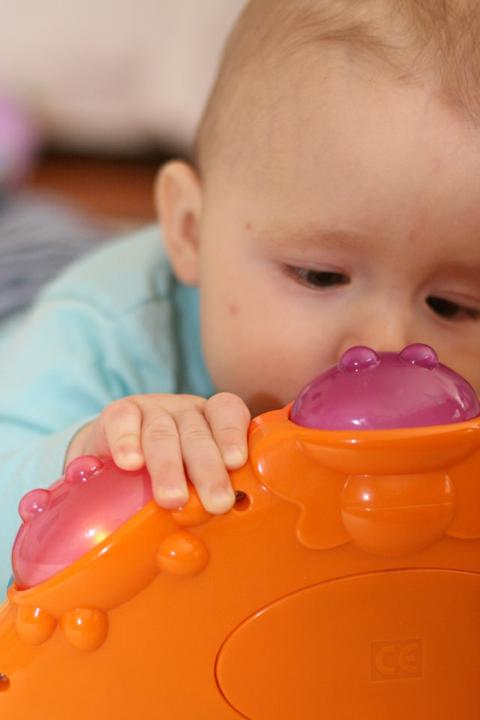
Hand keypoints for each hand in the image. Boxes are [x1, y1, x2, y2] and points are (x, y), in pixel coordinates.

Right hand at [65, 393, 250, 513]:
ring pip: (162, 433)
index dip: (233, 435)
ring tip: (173, 499)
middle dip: (208, 469)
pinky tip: (131, 463)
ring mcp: (151, 410)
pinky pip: (124, 420)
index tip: (236, 462)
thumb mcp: (187, 488)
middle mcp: (184, 413)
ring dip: (169, 467)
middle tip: (216, 503)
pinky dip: (127, 441)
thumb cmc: (159, 480)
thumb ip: (201, 506)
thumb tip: (200, 552)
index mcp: (211, 423)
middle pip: (198, 435)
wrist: (107, 463)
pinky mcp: (117, 413)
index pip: (228, 413)